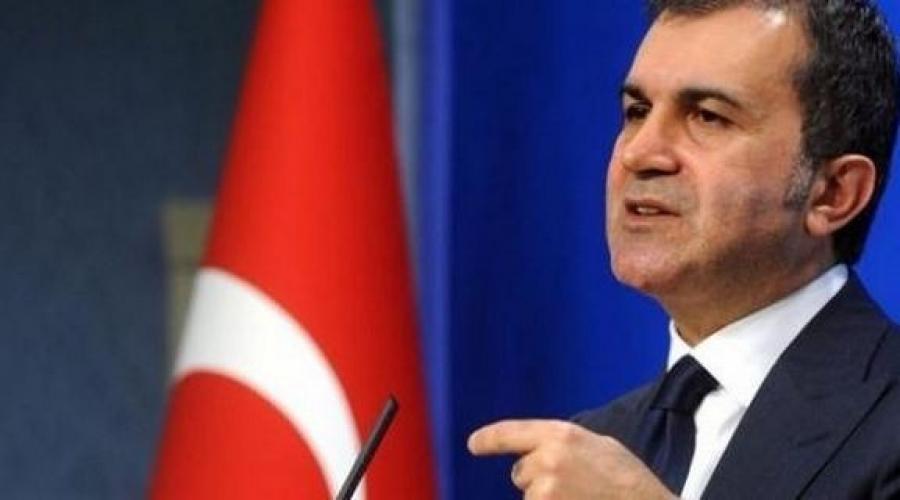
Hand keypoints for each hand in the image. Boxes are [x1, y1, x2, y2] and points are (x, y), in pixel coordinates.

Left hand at [468, 419, 675, 499]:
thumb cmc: (627, 479)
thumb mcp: (597, 445)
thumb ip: (564, 443)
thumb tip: (539, 450)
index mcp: (561, 435)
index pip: (510, 433)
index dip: (489, 439)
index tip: (474, 444)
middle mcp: (548, 459)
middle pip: (520, 472)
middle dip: (537, 479)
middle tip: (574, 484)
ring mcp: (546, 490)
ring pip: (529, 496)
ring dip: (546, 499)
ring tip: (580, 497)